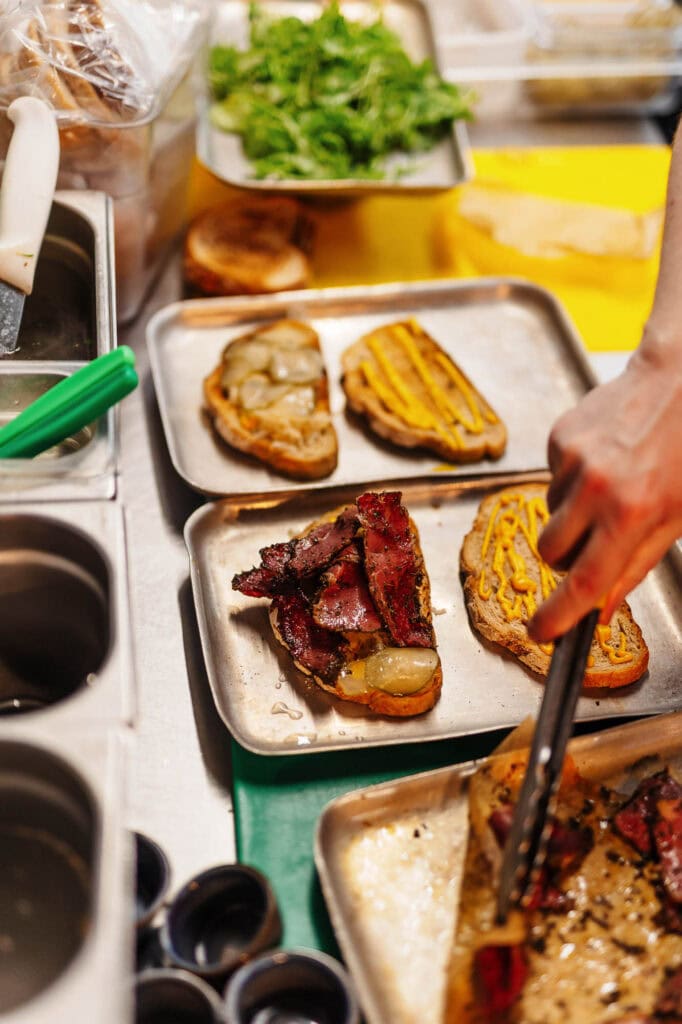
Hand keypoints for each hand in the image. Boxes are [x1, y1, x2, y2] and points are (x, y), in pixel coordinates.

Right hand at [528, 347, 681, 642]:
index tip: (540, 632)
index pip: (583, 582)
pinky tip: (602, 460)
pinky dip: (572, 480)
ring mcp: (573, 460)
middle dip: (566, 558)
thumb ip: (637, 563)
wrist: (678, 379)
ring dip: (572, 515)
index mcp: (633, 514)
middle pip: (551, 553)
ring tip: (610, 486)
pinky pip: (552, 479)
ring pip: (549, 515)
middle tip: (594, 541)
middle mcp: (597, 488)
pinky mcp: (559, 438)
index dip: (558, 615)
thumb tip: (602, 605)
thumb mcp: (678, 516)